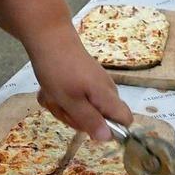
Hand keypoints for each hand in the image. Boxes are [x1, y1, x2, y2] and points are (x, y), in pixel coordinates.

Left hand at [28, 26, 132, 140]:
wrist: (48, 36)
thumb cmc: (59, 70)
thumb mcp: (70, 100)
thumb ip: (89, 120)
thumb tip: (108, 138)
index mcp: (107, 96)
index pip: (126, 120)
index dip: (111, 130)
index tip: (88, 127)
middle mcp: (106, 90)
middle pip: (101, 118)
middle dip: (78, 119)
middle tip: (62, 106)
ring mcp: (95, 84)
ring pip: (85, 109)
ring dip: (66, 109)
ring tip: (54, 96)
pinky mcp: (84, 79)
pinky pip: (77, 98)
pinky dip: (63, 98)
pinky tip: (51, 90)